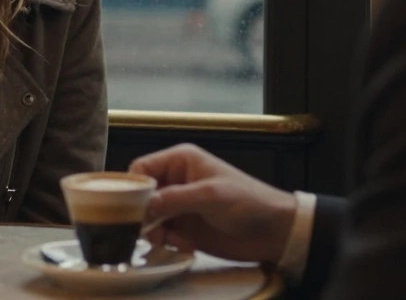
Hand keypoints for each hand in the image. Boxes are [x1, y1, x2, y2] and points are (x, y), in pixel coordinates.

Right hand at [128, 143, 297, 263]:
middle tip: (147, 229)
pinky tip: (184, 245)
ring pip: (147, 217)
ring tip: (168, 239)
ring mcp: (179, 205)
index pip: (142, 168)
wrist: (274, 231)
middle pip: (141, 194)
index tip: (131, 207)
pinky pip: (161, 234)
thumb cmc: (249, 202)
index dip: (133, 187)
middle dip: (140, 212)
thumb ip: (174, 199)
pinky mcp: (184, 228)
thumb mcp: (210, 195)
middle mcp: (176, 180)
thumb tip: (142, 205)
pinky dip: (165, 241)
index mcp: (181, 160)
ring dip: (152, 230)